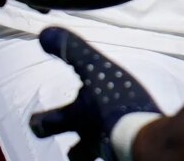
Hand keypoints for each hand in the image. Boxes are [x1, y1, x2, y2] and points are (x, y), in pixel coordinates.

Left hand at [31, 28, 161, 160]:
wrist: (150, 136)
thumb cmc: (117, 104)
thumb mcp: (93, 69)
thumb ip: (70, 51)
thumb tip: (43, 34)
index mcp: (76, 118)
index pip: (46, 124)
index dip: (39, 121)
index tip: (34, 119)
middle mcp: (90, 139)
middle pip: (75, 153)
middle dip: (73, 149)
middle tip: (70, 148)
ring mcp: (112, 148)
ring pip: (100, 152)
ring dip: (101, 146)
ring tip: (109, 138)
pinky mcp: (134, 151)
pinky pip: (126, 150)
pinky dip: (128, 144)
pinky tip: (138, 134)